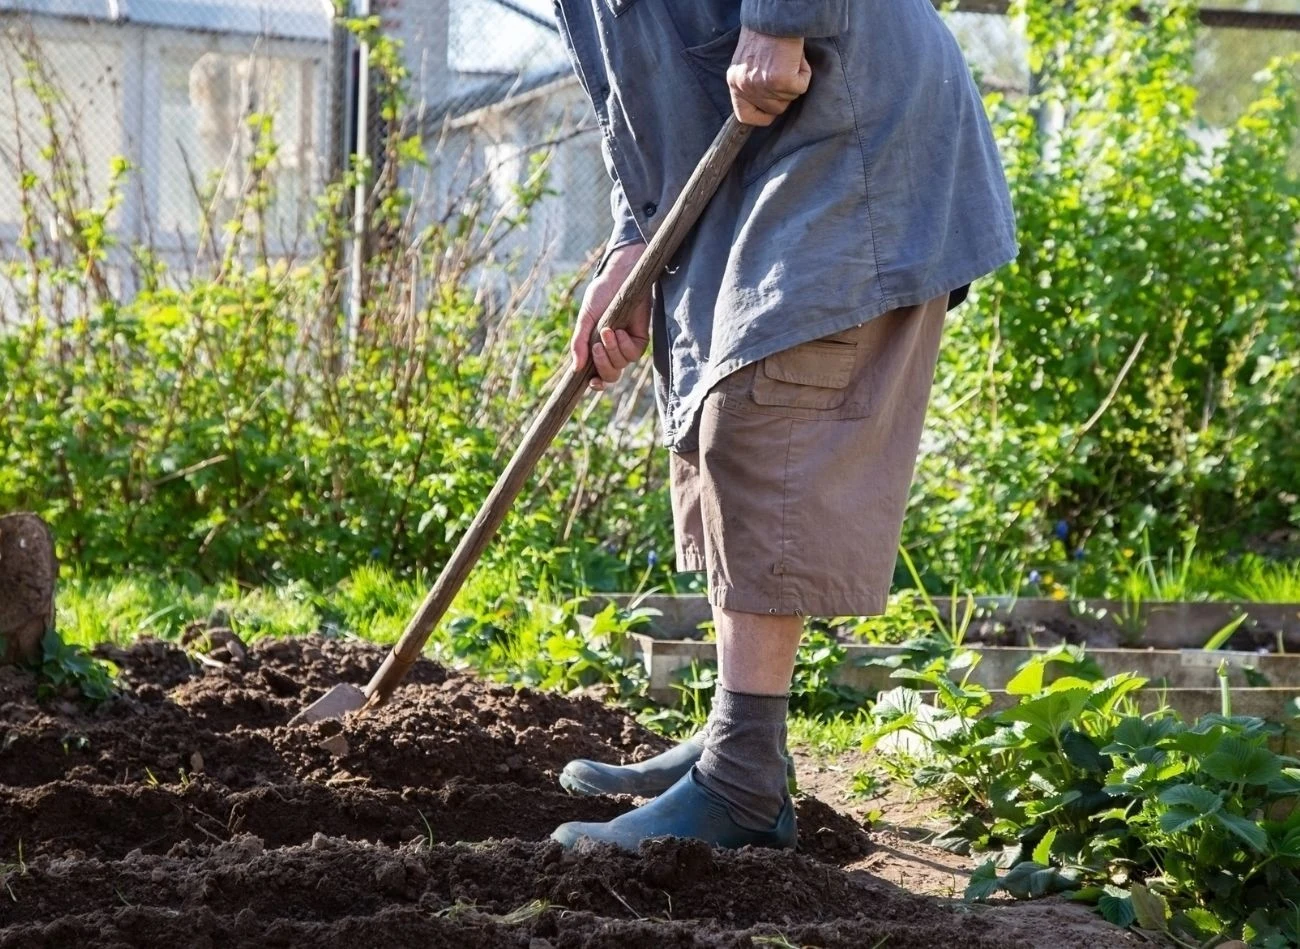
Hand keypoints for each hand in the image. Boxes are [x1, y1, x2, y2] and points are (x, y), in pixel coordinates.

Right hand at [571, 242, 650, 391]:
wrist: (619, 277)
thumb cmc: (601, 296)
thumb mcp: (585, 320)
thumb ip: (579, 343)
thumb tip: (576, 368)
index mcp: (596, 349)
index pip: (597, 376)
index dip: (596, 384)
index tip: (591, 382)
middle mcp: (612, 351)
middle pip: (610, 375)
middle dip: (602, 364)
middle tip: (596, 347)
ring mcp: (627, 346)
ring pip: (621, 365)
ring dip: (612, 351)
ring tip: (607, 330)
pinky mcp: (640, 339)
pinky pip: (633, 354)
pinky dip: (624, 344)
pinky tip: (619, 330)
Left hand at [727, 27, 810, 126]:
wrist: (774, 16)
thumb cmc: (764, 34)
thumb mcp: (748, 63)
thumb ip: (753, 82)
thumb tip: (770, 100)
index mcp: (734, 82)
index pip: (744, 116)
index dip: (762, 116)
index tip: (772, 110)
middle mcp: (745, 87)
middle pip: (774, 109)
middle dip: (785, 94)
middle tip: (785, 71)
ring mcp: (763, 85)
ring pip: (790, 98)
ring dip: (795, 80)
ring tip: (788, 59)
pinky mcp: (781, 80)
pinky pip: (801, 87)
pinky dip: (804, 73)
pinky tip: (796, 57)